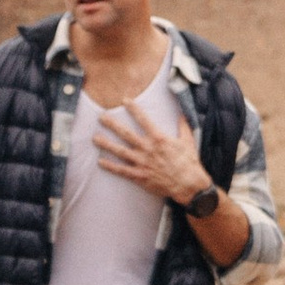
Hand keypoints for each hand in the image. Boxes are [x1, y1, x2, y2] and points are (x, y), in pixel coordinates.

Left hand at [88, 98, 207, 205]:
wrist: (188, 184)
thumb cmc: (189, 162)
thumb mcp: (188, 141)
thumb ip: (183, 126)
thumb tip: (182, 113)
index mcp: (159, 138)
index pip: (143, 119)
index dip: (133, 109)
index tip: (125, 100)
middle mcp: (148, 149)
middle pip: (126, 134)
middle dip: (112, 124)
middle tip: (101, 117)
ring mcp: (142, 163)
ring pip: (120, 151)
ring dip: (106, 144)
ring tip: (95, 138)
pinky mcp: (140, 176)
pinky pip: (122, 170)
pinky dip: (111, 166)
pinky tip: (101, 162)